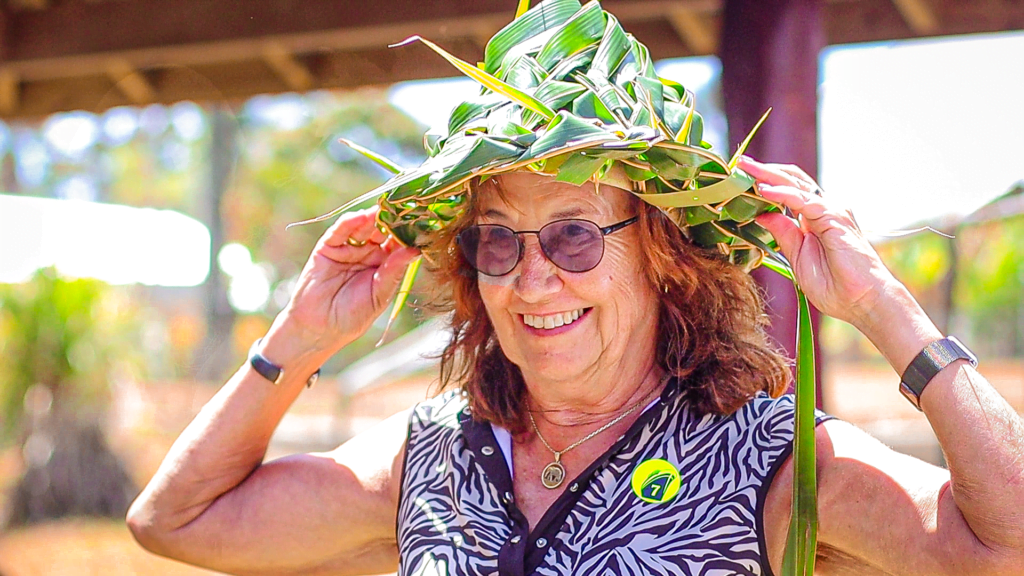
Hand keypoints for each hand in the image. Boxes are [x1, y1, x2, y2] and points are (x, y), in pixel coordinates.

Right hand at [265, 207, 419, 359]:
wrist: (319, 329)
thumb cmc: (352, 316)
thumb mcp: (379, 294)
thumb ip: (394, 271)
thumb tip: (415, 250)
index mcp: (384, 265)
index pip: (398, 243)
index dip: (408, 233)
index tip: (422, 221)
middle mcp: (367, 253)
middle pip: (382, 230)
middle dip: (392, 219)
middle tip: (405, 207)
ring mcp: (348, 248)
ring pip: (363, 227)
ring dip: (373, 217)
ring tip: (385, 208)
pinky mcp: (328, 247)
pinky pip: (340, 231)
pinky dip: (350, 222)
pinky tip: (361, 216)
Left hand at [737, 157, 896, 326]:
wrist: (863, 302)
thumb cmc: (835, 286)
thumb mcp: (797, 256)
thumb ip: (782, 234)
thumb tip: (760, 214)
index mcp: (814, 219)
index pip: (788, 190)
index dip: (766, 181)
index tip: (741, 177)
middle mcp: (824, 210)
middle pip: (791, 180)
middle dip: (764, 171)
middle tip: (740, 163)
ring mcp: (831, 211)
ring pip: (796, 185)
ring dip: (769, 176)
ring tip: (746, 170)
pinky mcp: (834, 218)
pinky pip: (804, 201)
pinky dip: (782, 194)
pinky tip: (764, 191)